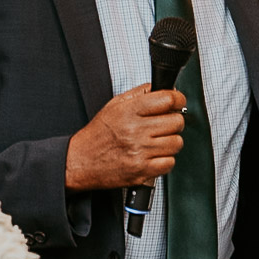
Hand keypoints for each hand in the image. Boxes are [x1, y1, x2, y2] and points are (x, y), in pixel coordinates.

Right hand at [65, 85, 185, 190]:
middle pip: (176, 121)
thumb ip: (140, 94)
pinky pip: (170, 163)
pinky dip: (165, 160)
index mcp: (129, 111)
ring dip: (170, 142)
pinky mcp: (141, 170)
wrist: (81, 161)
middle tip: (164, 125)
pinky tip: (153, 156)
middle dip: (174, 122)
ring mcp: (139, 152)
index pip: (167, 99)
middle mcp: (135, 131)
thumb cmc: (98, 134)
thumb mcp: (114, 105)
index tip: (177, 102)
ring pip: (176, 143)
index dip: (177, 99)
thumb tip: (165, 88)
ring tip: (157, 142)